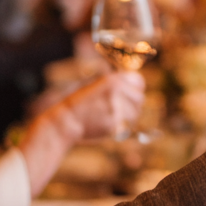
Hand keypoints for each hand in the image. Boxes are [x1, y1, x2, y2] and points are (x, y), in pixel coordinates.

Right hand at [22, 72, 145, 193]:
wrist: (66, 121)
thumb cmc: (78, 103)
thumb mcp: (94, 84)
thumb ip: (113, 83)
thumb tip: (132, 81)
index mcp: (111, 80)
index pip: (138, 81)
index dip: (136, 86)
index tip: (132, 90)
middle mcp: (116, 93)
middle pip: (139, 97)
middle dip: (133, 102)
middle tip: (123, 106)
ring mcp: (116, 109)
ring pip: (135, 113)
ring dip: (129, 115)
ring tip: (114, 115)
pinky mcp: (114, 125)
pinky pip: (126, 125)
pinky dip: (121, 125)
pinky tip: (109, 122)